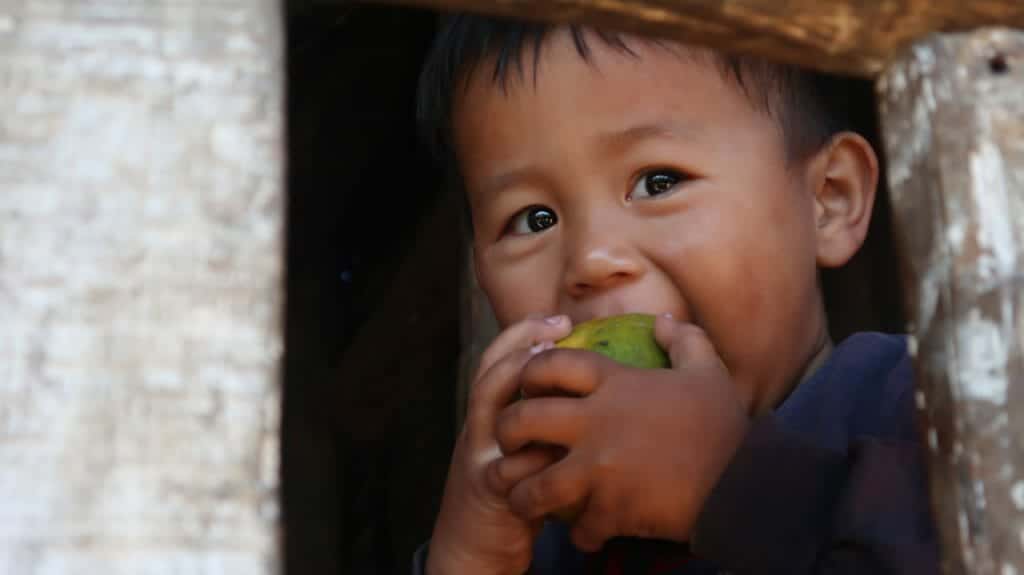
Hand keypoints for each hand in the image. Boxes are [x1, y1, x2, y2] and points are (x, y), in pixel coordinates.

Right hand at [426, 315, 572, 574]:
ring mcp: (480, 460)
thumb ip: (544, 421)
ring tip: (558, 379)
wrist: (474, 546)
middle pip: (491, 375)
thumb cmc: (513, 493)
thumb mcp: (522, 450)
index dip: (522, 334)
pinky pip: (510, 469)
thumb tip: (592, 389)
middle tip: (560, 327)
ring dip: (524, 390)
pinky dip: (536, 458)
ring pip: (495, 414)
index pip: (497, 361)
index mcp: (487, 417)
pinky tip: (563, 449)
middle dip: (523, 346)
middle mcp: (478, 431)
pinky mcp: (489, 492)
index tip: (557, 317)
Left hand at [490, 315, 749, 551]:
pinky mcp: (612, 511)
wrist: (745, 485)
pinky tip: (587, 532)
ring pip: (535, 484)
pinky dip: (581, 533)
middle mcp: (596, 424)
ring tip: (526, 499)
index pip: (552, 364)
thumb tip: (662, 320)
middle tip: (508, 441)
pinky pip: (579, 527)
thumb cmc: (725, 427)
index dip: (530, 369)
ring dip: (525, 494)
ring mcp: (600, 470)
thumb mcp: (709, 372)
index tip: (527, 381)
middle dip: (506, 430)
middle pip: (524, 420)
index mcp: (615, 384)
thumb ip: (684, 340)